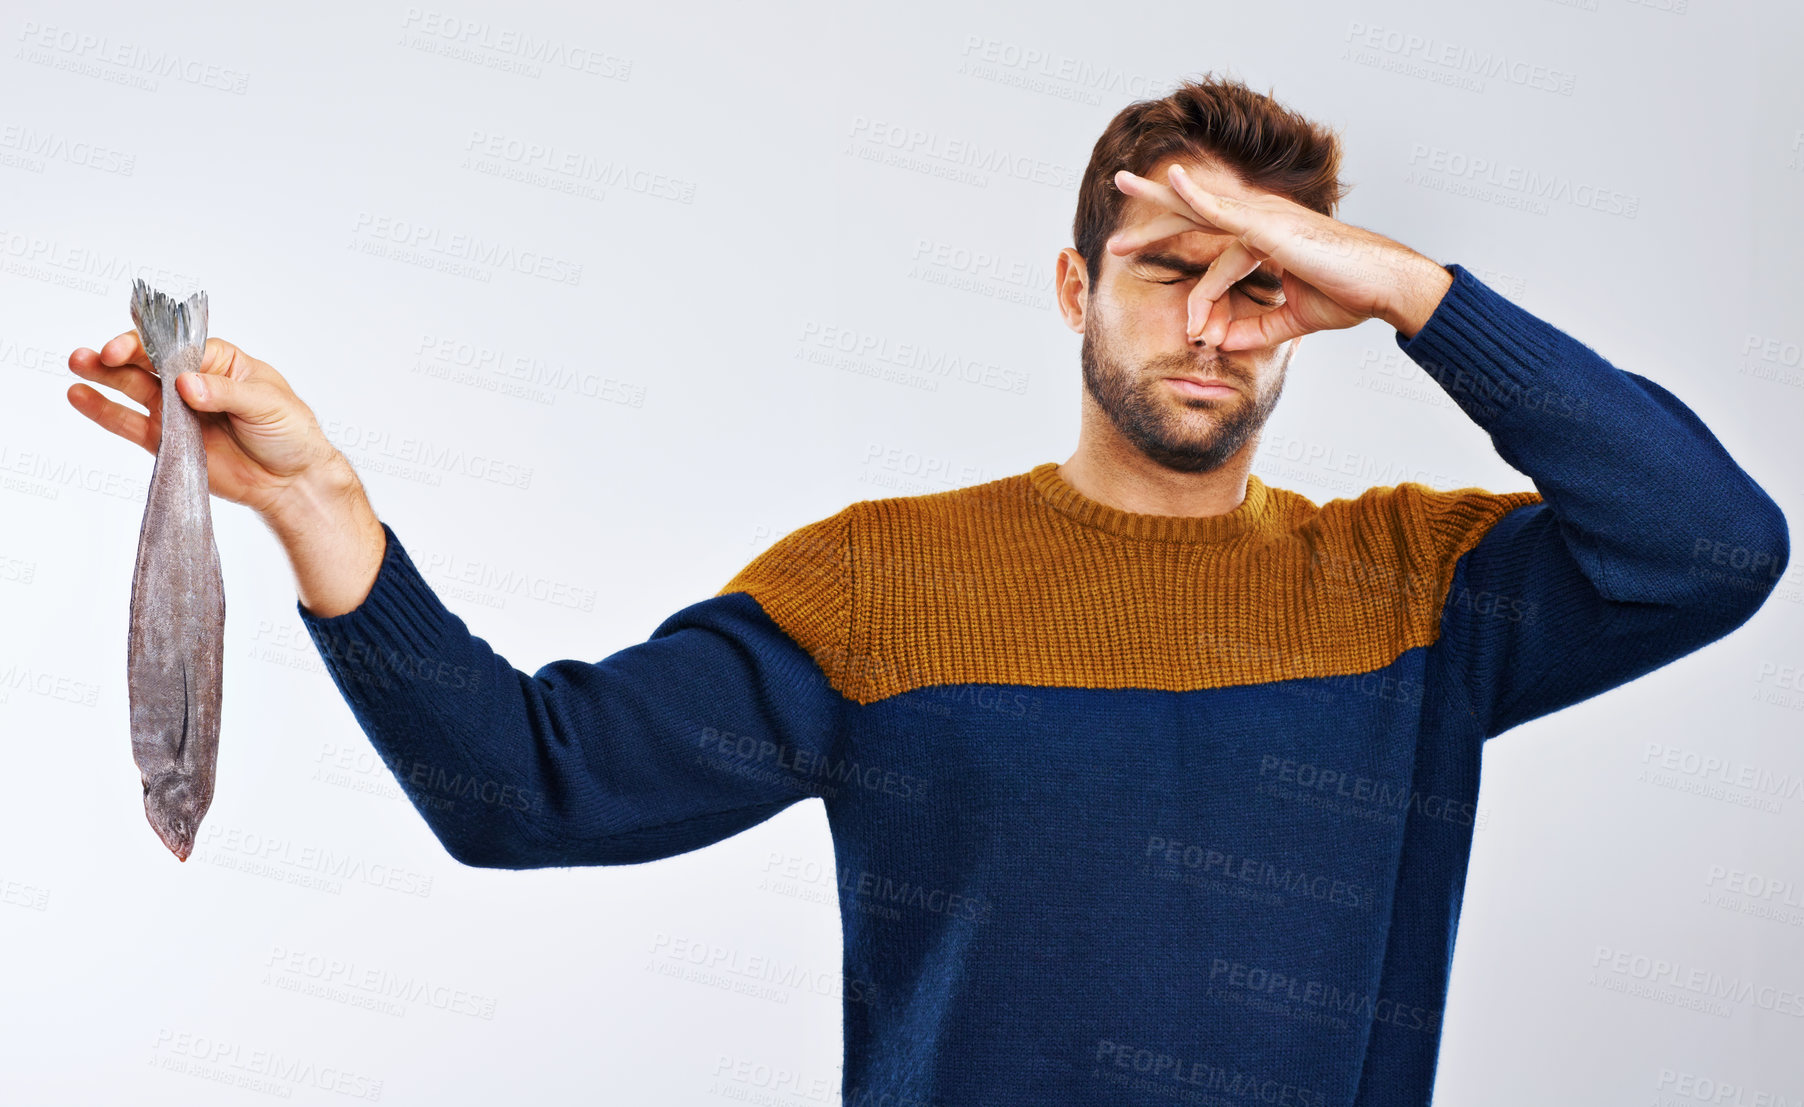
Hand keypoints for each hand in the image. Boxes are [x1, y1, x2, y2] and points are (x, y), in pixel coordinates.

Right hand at [67, 332, 347, 519]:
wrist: (292, 481)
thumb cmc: (290, 432)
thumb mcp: (267, 404)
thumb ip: (223, 393)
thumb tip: (184, 384)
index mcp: (219, 361)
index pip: (176, 345)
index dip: (147, 344)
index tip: (123, 350)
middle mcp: (191, 381)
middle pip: (146, 362)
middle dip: (116, 356)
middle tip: (89, 356)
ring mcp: (176, 411)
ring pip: (132, 388)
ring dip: (103, 377)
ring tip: (76, 365)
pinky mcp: (167, 441)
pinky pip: (131, 424)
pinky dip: (106, 412)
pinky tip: (80, 397)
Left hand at [1108, 165, 1451, 349]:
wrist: (1384, 288)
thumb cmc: (1347, 294)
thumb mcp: (1290, 319)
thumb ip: (1255, 328)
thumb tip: (1221, 344)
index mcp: (1262, 238)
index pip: (1209, 248)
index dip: (1188, 278)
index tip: (1179, 312)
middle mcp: (1259, 220)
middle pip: (1194, 210)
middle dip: (1154, 207)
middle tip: (1118, 195)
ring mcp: (1264, 218)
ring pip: (1199, 205)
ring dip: (1159, 197)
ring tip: (1123, 184)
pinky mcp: (1271, 226)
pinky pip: (1226, 210)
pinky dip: (1198, 195)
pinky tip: (1175, 179)